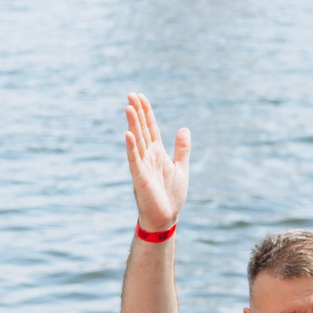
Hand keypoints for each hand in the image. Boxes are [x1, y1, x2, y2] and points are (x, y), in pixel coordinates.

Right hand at [124, 92, 190, 232]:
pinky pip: (134, 160)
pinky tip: (128, 134)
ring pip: (136, 141)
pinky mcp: (140, 177)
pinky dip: (131, 147)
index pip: (151, 128)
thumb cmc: (171, 196)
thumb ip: (181, 149)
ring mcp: (142, 166)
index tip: (140, 97)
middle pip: (141, 130)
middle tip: (131, 94)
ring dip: (132, 124)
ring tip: (128, 107)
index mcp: (157, 153)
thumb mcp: (181, 168)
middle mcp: (148, 156)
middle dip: (137, 112)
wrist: (165, 218)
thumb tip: (184, 128)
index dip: (146, 112)